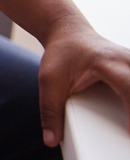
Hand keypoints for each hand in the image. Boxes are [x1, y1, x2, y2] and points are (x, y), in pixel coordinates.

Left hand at [36, 17, 129, 145]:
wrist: (67, 31)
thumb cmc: (61, 52)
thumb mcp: (49, 80)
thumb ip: (50, 111)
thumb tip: (51, 139)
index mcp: (107, 62)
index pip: (129, 88)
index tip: (129, 132)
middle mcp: (126, 60)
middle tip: (128, 129)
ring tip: (128, 123)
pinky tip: (128, 106)